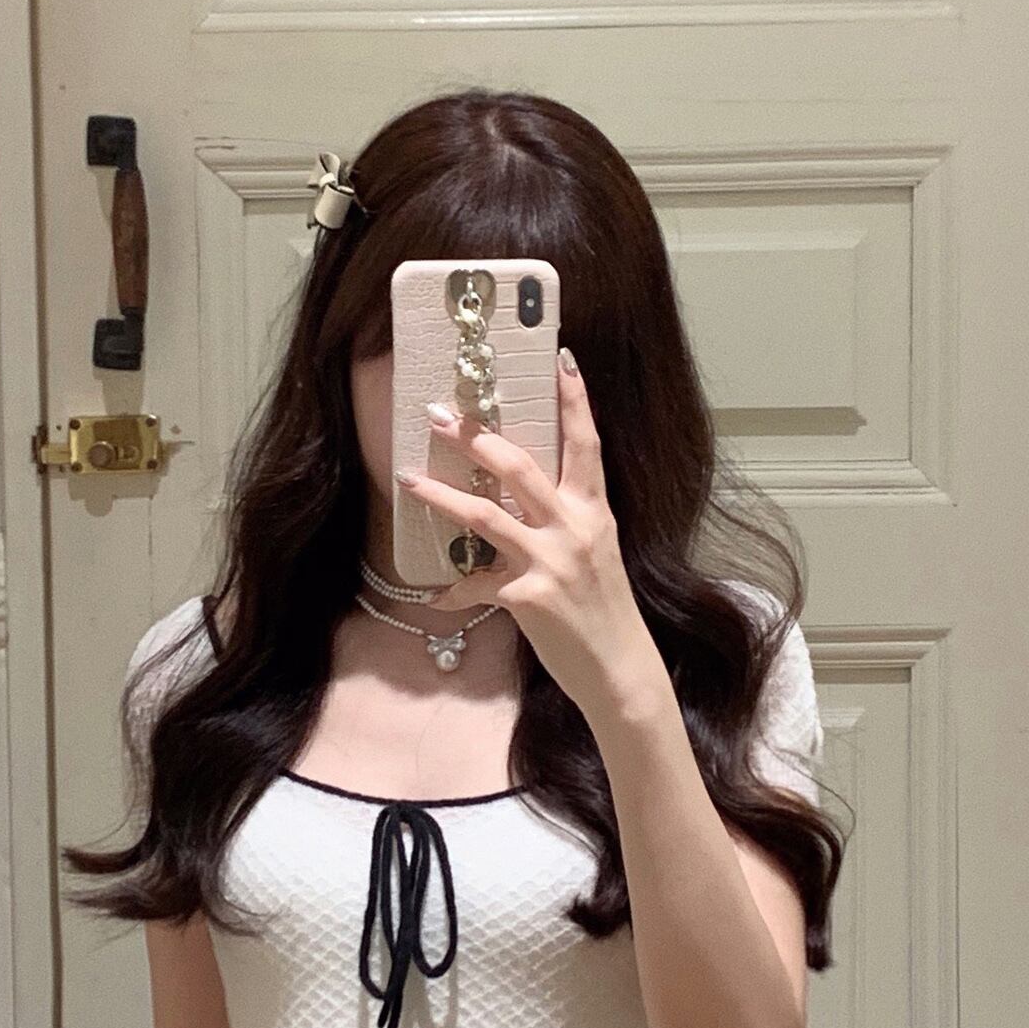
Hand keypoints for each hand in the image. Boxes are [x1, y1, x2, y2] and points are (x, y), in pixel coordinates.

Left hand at [394, 347, 669, 725]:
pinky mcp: (527, 597)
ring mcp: (550, 561)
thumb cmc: (606, 615)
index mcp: (594, 513)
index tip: (561, 358)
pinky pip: (477, 583)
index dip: (575, 399)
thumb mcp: (596, 559)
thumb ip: (566, 528)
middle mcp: (574, 528)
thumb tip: (525, 512)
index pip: (586, 444)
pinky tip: (437, 596)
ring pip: (486, 514)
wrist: (620, 670)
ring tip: (408, 479)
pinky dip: (455, 589)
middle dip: (477, 438)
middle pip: (520, 467)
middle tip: (443, 415)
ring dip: (441, 496)